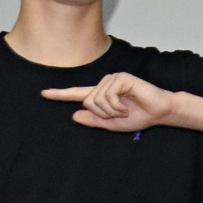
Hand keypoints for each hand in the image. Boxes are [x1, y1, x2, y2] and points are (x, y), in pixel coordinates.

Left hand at [43, 73, 180, 132]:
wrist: (158, 112)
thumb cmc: (139, 117)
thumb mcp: (113, 124)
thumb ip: (94, 120)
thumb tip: (74, 115)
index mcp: (101, 96)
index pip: (77, 94)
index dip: (60, 95)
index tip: (44, 94)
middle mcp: (103, 85)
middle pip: (87, 101)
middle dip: (103, 113)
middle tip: (120, 114)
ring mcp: (111, 79)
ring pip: (96, 99)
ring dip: (112, 111)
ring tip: (126, 109)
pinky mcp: (120, 78)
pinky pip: (108, 96)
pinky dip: (118, 106)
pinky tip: (129, 104)